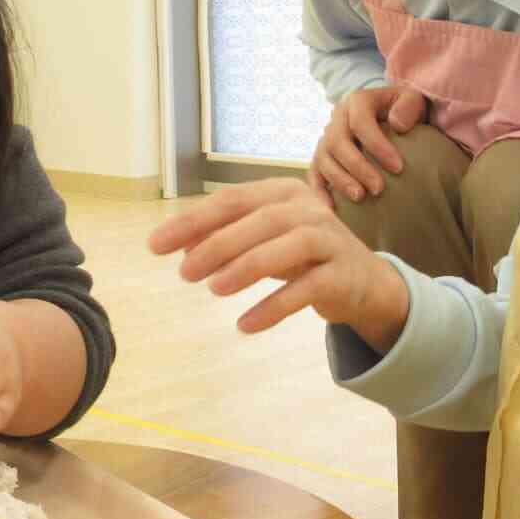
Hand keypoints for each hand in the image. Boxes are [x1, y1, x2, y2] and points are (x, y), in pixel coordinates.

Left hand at [148, 178, 410, 348]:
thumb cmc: (302, 256)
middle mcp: (309, 209)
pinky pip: (306, 290)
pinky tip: (244, 325)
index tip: (156, 245)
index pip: (232, 200)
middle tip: (184, 273)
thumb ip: (226, 239)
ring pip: (286, 246)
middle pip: (260, 220)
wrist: (364, 281)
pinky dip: (274, 307)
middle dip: (217, 244)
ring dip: (246, 267)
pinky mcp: (342, 275)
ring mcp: (329, 240)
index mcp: (283, 193)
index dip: (192, 221)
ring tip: (214, 290)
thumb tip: (181, 248)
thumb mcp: (263, 242)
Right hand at [310, 85, 427, 206]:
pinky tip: (332, 209)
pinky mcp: (322, 158)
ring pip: (323, 159)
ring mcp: (326, 138)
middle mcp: (337, 118)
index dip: (377, 145)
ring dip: (340, 180)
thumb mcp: (413, 100)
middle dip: (357, 167)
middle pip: (337, 142)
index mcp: (357, 101)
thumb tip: (397, 124)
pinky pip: (314, 173)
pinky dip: (319, 191)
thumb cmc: (404, 111)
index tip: (399, 168)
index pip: (361, 122)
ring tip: (361, 197)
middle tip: (379, 189)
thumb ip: (409, 106)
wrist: (389, 116)